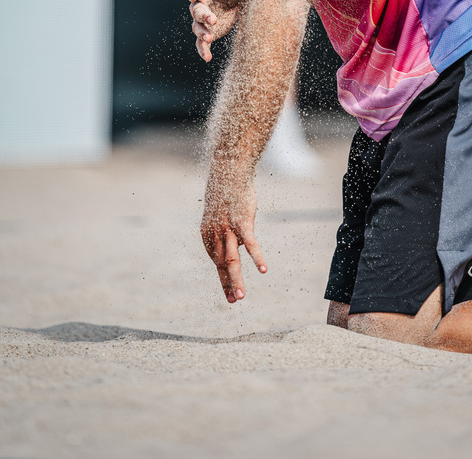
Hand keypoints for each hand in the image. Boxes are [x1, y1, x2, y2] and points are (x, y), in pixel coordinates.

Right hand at [185, 0, 245, 60]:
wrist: (239, 2)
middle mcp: (198, 6)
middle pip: (196, 11)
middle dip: (203, 16)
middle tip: (213, 20)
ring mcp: (202, 21)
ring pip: (197, 28)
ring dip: (202, 33)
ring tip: (209, 38)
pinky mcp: (209, 32)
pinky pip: (202, 43)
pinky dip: (203, 50)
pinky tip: (207, 58)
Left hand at [201, 181, 267, 302]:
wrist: (229, 170)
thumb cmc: (226, 189)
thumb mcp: (220, 211)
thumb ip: (225, 228)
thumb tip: (236, 239)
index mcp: (208, 233)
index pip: (215, 260)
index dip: (222, 277)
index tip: (229, 291)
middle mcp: (215, 234)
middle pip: (221, 264)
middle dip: (227, 284)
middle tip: (233, 301)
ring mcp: (228, 229)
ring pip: (232, 260)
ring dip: (236, 280)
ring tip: (240, 297)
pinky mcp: (243, 222)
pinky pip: (251, 244)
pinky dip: (257, 257)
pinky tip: (264, 270)